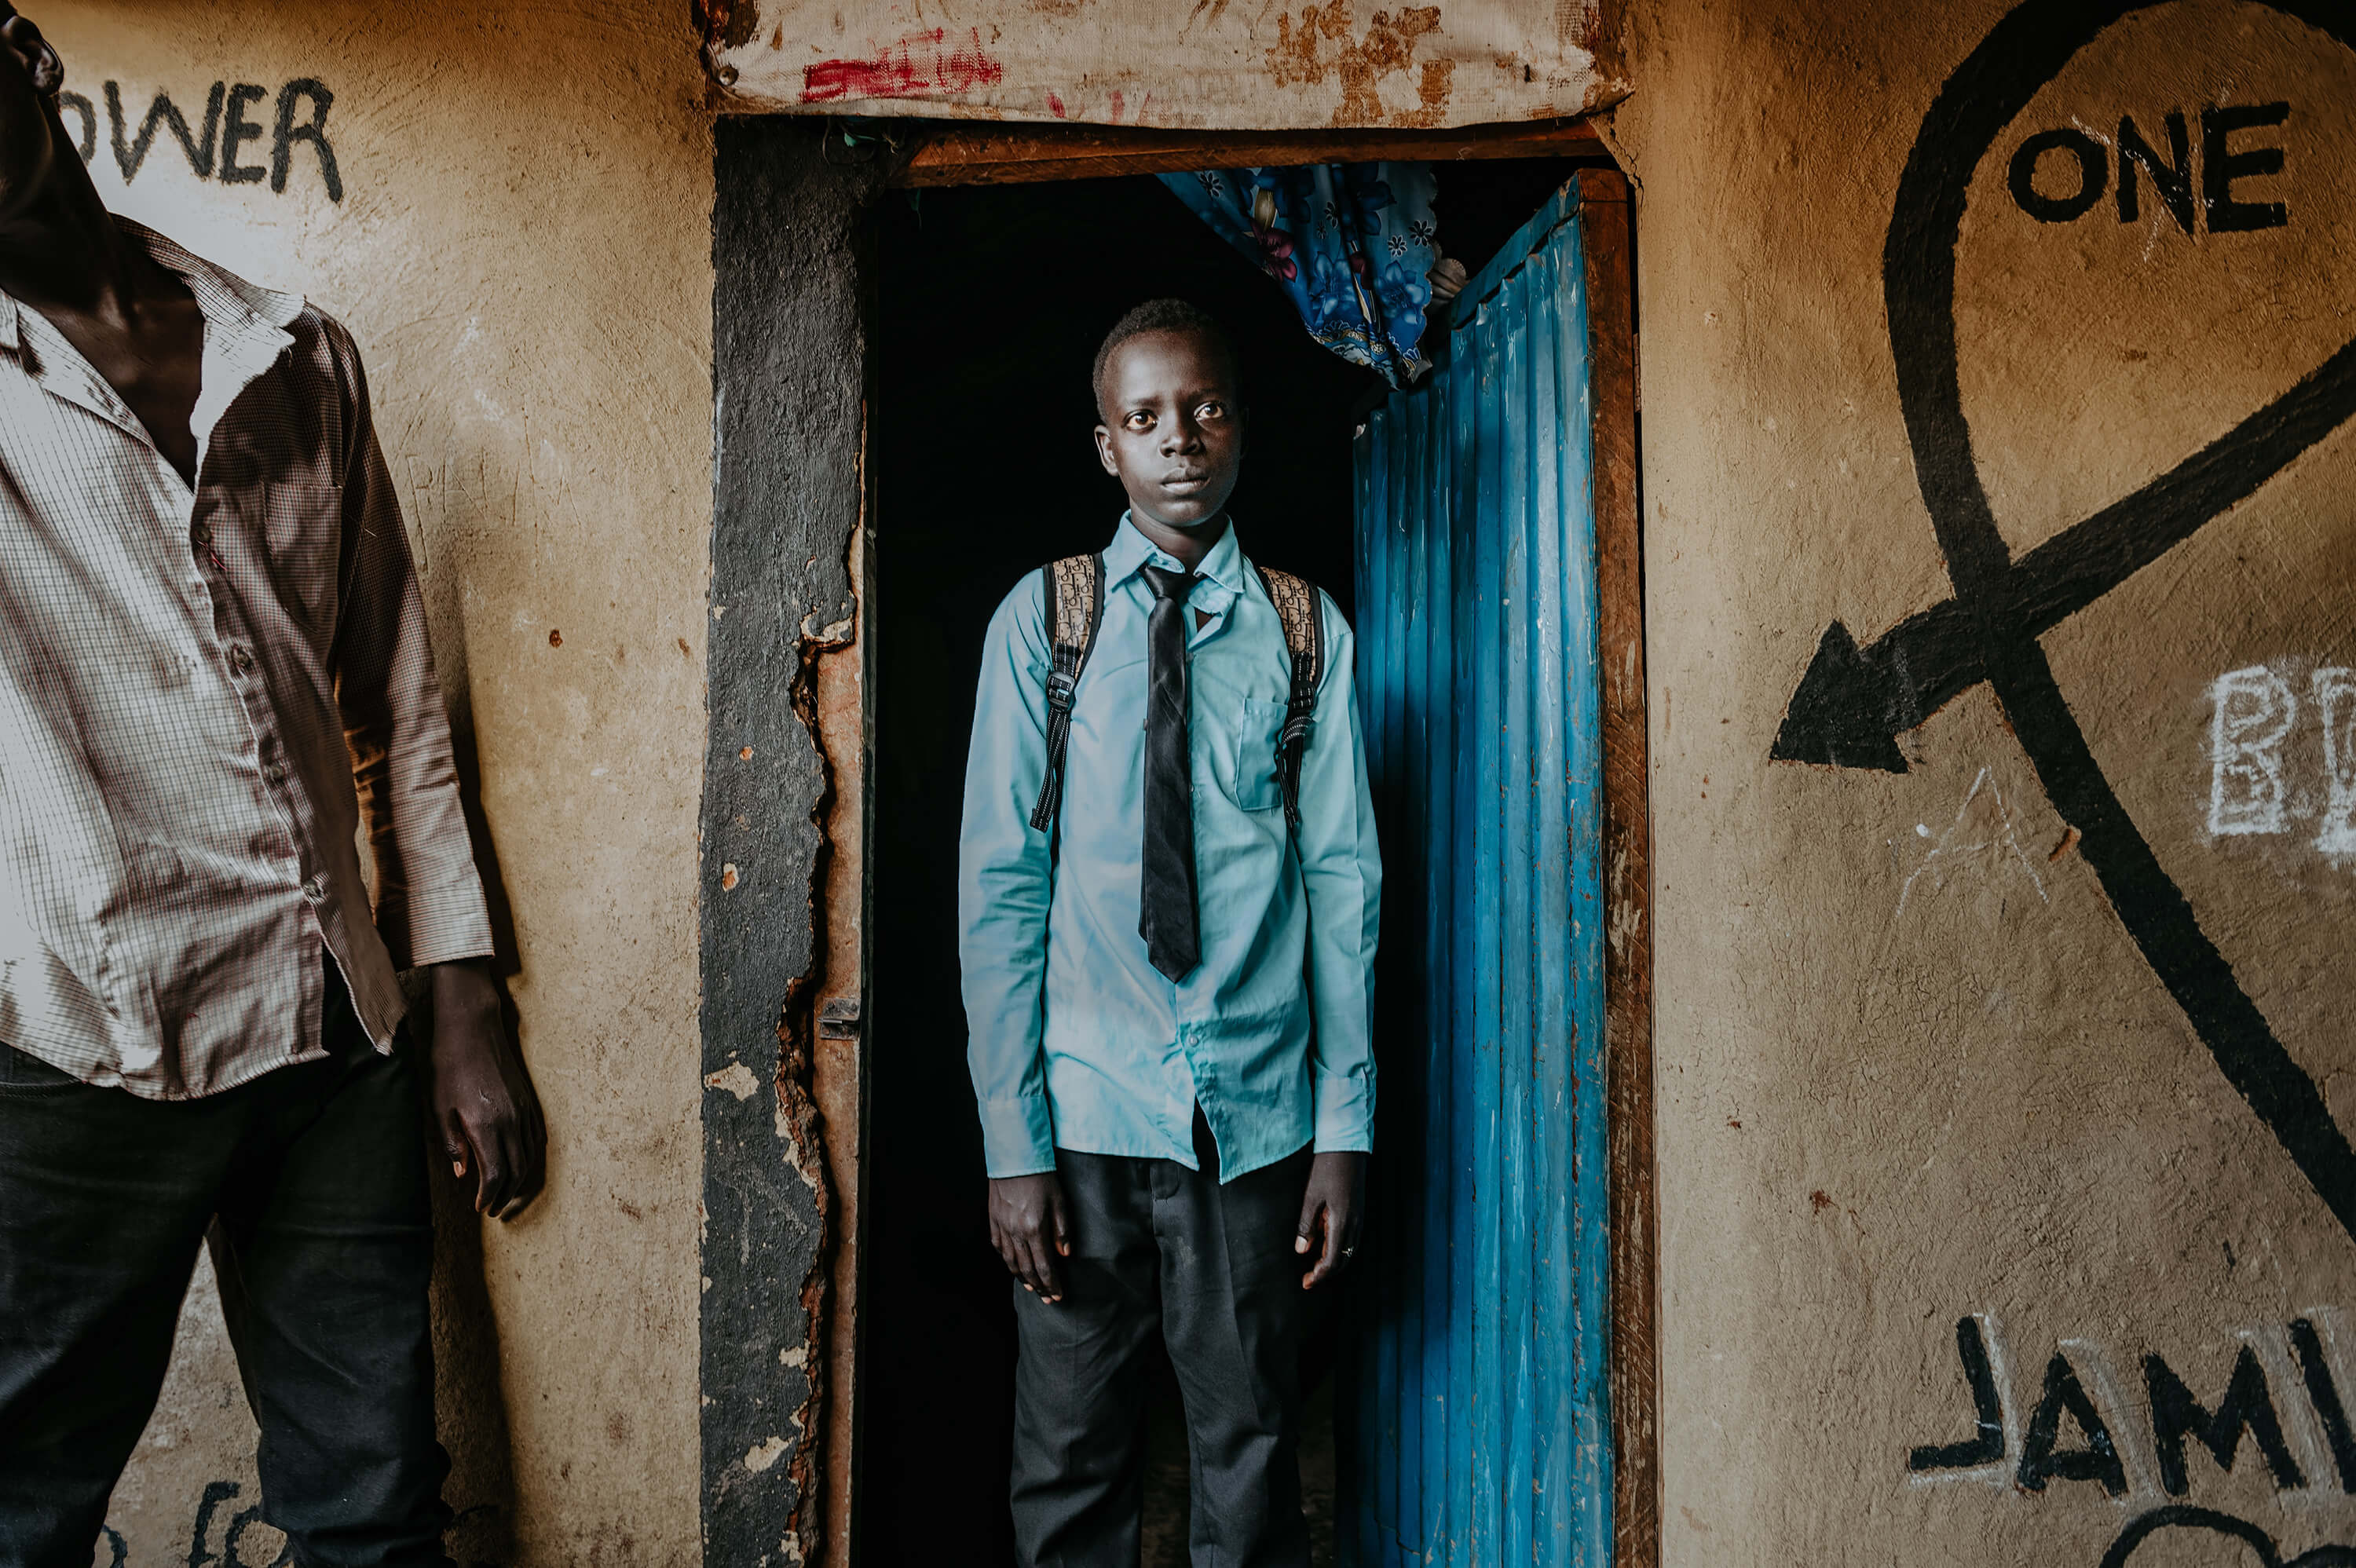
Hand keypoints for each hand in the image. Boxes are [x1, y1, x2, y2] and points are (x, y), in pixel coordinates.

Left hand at [425, 960, 545, 1218]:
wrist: (473, 1026)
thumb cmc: (449, 1063)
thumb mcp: (439, 1105)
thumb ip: (452, 1142)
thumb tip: (463, 1173)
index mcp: (485, 1124)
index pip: (495, 1173)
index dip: (489, 1196)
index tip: (480, 1207)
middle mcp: (510, 1120)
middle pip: (517, 1170)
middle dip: (506, 1194)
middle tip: (493, 1208)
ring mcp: (523, 1109)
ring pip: (530, 1155)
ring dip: (521, 1179)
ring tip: (506, 1192)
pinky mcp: (528, 1099)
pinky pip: (537, 1136)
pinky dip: (531, 1156)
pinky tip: (521, 1162)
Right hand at [988, 1172, 1070, 1302]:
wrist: (1015, 1157)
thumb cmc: (1042, 1177)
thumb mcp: (1060, 1201)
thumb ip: (1062, 1230)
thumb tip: (1064, 1255)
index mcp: (1035, 1229)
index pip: (1044, 1267)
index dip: (1052, 1284)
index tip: (1058, 1296)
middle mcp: (1016, 1232)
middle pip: (1027, 1269)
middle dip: (1039, 1287)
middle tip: (1048, 1299)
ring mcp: (1002, 1227)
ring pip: (1011, 1262)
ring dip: (1022, 1278)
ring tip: (1032, 1288)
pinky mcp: (993, 1220)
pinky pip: (999, 1248)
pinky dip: (1006, 1261)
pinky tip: (1013, 1267)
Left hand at [1294, 1150, 1365, 1289]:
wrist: (1347, 1148)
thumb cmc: (1326, 1170)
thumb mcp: (1311, 1197)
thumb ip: (1306, 1225)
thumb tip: (1302, 1250)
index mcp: (1342, 1222)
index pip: (1333, 1260)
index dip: (1320, 1274)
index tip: (1306, 1282)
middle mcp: (1355, 1224)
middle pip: (1343, 1260)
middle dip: (1326, 1273)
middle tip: (1308, 1279)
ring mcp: (1359, 1219)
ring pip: (1348, 1251)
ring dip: (1333, 1262)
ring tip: (1315, 1266)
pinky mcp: (1358, 1212)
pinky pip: (1351, 1239)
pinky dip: (1338, 1249)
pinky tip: (1324, 1246)